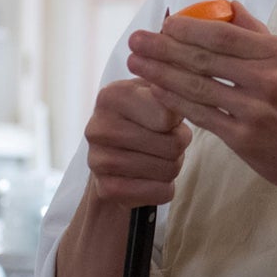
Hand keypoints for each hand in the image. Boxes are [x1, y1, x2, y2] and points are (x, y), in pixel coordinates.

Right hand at [83, 77, 191, 208]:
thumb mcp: (154, 93)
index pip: (168, 115)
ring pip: (169, 169)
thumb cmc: (144, 117)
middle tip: (166, 140)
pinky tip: (151, 177)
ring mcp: (98, 161)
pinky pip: (161, 192)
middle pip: (173, 144)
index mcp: (111, 96)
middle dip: (179, 144)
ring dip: (173, 165)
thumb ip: (169, 87)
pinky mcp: (106, 190)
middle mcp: (98, 127)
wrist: (115, 154)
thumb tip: (173, 84)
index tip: (167, 118)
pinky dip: (166, 186)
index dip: (177, 120)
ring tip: (158, 156)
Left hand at [125, 2, 276, 205]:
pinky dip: (175, 102)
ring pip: (197, 86)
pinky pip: (201, 116)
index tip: (164, 25)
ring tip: (136, 63)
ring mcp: (256, 110)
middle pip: (204, 57)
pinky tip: (156, 92)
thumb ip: (259, 34)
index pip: (223, 33)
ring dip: (160, 73)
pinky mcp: (245, 139)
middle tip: (136, 39)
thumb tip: (228, 5)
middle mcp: (269, 79)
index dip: (188, 28)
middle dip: (163, 47)